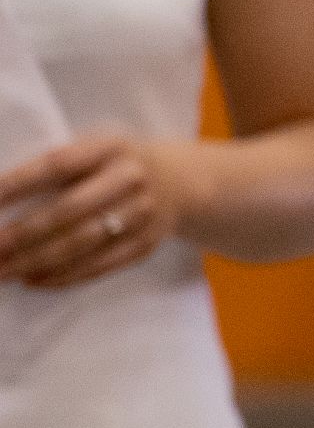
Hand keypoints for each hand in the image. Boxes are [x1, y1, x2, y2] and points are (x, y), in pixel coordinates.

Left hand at [0, 134, 186, 288]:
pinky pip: (99, 266)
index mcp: (111, 148)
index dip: (18, 184)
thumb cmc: (117, 166)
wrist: (182, 182)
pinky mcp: (146, 244)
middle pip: (68, 210)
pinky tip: (33, 280)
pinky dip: (62, 276)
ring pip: (81, 244)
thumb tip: (1, 200)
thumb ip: (60, 169)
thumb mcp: (98, 151)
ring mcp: (143, 213)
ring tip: (1, 272)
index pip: (58, 165)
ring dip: (34, 262)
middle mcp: (131, 178)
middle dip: (20, 235)